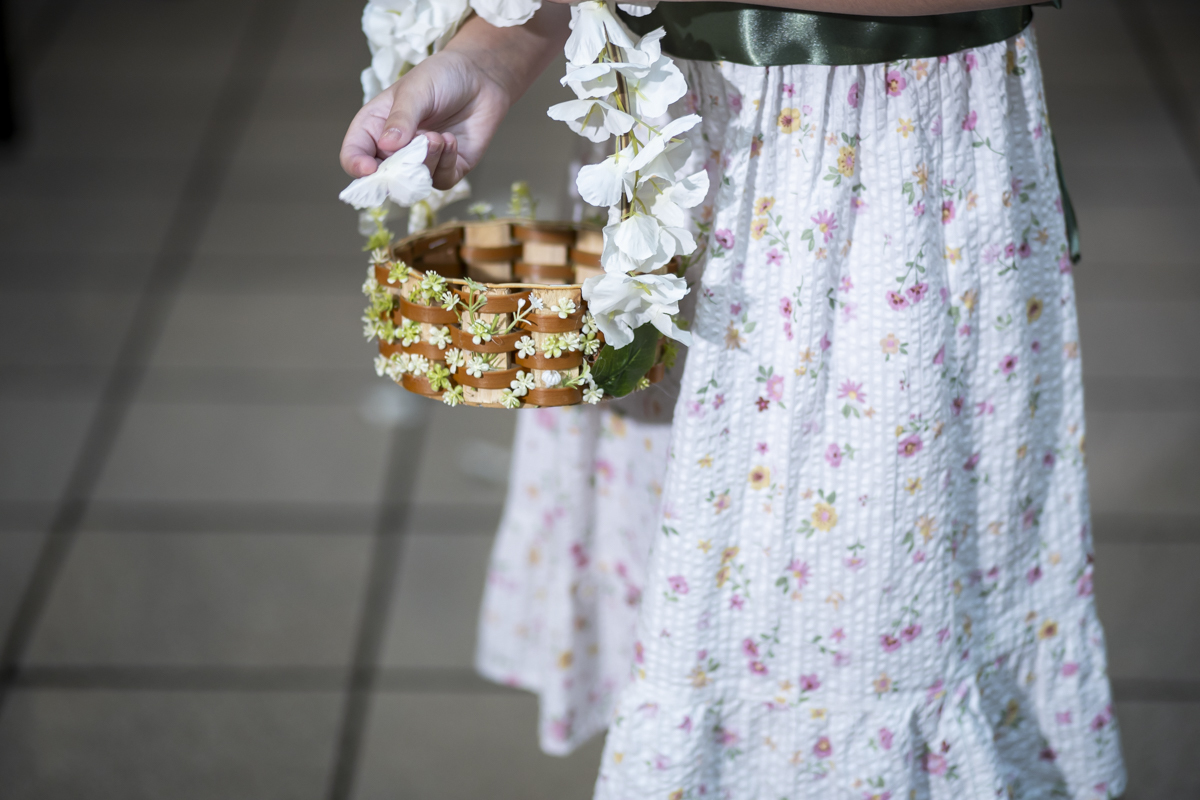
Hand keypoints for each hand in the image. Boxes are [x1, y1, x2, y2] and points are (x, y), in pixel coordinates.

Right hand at [339, 7, 570, 189]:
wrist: (480, 77)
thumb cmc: (441, 77)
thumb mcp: (416, 90)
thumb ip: (401, 118)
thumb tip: (387, 146)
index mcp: (375, 126)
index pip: (354, 153)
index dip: (357, 166)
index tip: (370, 169)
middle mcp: (395, 148)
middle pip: (384, 176)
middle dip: (400, 167)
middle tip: (417, 145)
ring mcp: (421, 161)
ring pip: (415, 182)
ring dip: (427, 160)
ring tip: (438, 136)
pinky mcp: (448, 168)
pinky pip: (441, 181)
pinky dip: (446, 163)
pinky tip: (451, 140)